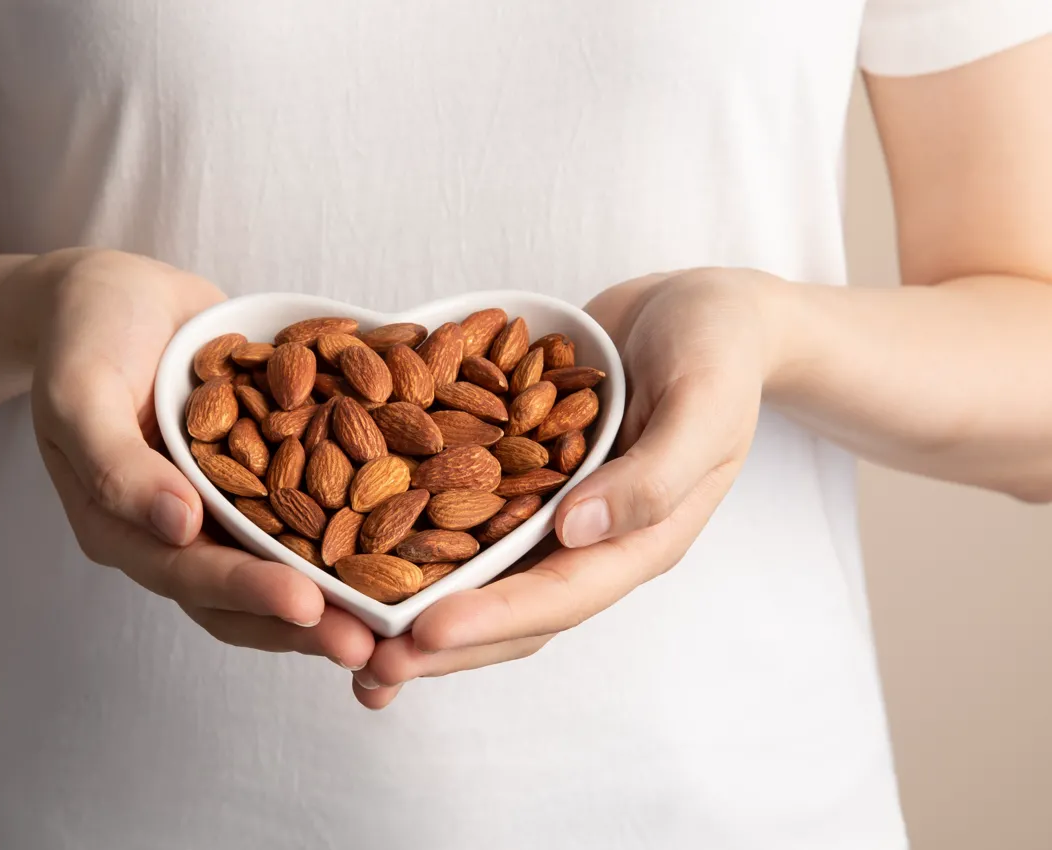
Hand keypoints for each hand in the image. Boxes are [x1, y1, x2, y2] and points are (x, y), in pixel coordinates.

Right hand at [25, 249, 375, 668]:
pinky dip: (352, 520)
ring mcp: (223, 504)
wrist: (116, 289)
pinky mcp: (262, 472)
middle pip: (246, 594)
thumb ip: (117, 464)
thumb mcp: (80, 392)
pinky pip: (308, 505)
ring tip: (400, 611)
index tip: (309, 606)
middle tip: (373, 642)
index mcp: (124, 528)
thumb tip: (177, 527)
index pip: (190, 577)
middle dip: (308, 620)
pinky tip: (407, 529)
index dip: (250, 595)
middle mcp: (179, 530)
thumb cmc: (84, 334)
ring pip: (284, 563)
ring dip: (337, 591)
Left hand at [351, 269, 784, 706]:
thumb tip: (577, 530)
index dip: (491, 620)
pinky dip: (420, 538)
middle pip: (510, 609)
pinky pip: (469, 517)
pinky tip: (361, 548)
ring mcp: (556, 510)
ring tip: (351, 640)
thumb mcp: (703, 401)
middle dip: (440, 643)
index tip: (421, 635)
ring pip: (482, 577)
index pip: (560, 595)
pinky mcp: (525, 475)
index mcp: (642, 538)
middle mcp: (592, 537)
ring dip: (421, 611)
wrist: (703, 308)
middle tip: (366, 667)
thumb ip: (653, 472)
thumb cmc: (719, 348)